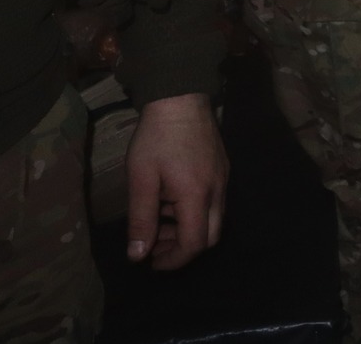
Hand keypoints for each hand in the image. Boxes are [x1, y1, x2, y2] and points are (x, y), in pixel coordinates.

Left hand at [126, 93, 228, 269]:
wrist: (181, 98)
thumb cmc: (156, 139)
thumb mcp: (141, 179)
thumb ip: (141, 220)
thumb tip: (137, 256)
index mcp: (196, 196)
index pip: (194, 244)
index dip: (173, 260)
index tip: (150, 262)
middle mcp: (217, 191)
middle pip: (211, 237)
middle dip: (184, 249)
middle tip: (156, 246)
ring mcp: (223, 179)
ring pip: (215, 220)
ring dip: (188, 230)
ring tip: (159, 222)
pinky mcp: (223, 169)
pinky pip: (215, 203)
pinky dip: (195, 213)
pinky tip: (173, 201)